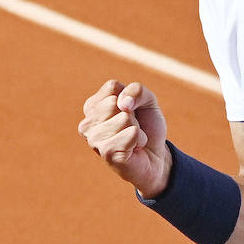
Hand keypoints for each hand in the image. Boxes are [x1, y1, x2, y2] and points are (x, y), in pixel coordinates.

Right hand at [77, 80, 170, 196]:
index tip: (131, 112)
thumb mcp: (147, 100)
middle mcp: (87, 123)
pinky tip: (134, 149)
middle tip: (132, 128)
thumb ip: (136, 90)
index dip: (130, 97)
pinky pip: (132, 133)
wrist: (156, 157)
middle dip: (133, 114)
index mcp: (92, 106)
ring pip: (125, 118)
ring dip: (137, 129)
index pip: (112, 87)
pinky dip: (140, 139)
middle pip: (116, 102)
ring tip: (132, 139)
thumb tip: (123, 104)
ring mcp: (95, 140)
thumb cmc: (147, 127)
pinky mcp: (107, 153)